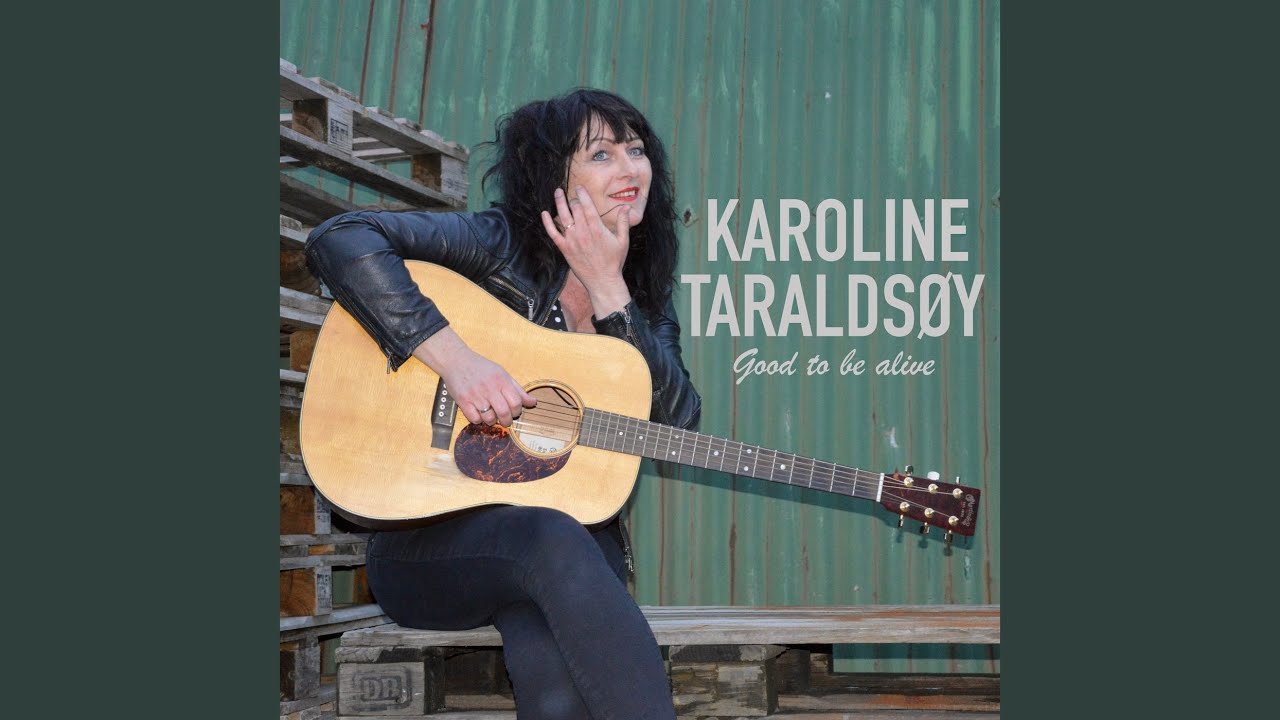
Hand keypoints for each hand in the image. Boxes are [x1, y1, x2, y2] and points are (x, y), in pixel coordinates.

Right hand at [411, 328, 535, 426]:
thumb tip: (533, 402)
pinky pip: (474, 419)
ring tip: (490, 415)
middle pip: (504, 412)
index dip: (517, 411)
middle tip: (505, 421)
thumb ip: (518, 390)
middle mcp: (489, 388)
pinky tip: (479, 413)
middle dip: (507, 421)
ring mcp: (475, 395)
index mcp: (501, 380)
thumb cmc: (481, 368)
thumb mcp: (502, 374)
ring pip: (489, 418)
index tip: (514, 412)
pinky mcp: (463, 400)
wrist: (457, 360)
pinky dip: (478, 420)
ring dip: (492, 421)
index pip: (516, 402)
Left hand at [540, 186, 631, 313]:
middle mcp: (583, 232)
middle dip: (572, 198)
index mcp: (597, 229)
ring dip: (559, 203)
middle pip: (575, 209)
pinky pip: (553, 233)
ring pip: (563, 217)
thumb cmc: (614, 262)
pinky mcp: (565, 249)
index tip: (579, 187)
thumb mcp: (623, 241)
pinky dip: (548, 223)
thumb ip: (623, 223)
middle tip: (570, 193)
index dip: (582, 194)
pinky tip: (544, 213)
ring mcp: (572, 241)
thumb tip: (625, 207)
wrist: (603, 282)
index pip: (587, 206)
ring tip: (557, 193)